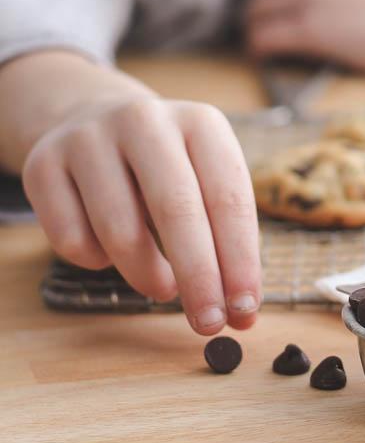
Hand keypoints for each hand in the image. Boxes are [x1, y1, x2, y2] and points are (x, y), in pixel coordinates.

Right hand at [22, 97, 260, 335]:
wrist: (92, 119)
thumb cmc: (166, 166)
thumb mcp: (205, 178)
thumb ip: (225, 239)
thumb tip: (241, 313)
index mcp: (199, 121)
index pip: (227, 196)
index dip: (239, 259)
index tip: (244, 310)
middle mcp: (144, 119)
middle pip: (176, 210)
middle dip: (198, 278)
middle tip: (208, 323)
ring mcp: (88, 138)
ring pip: (119, 231)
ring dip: (147, 276)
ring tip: (163, 286)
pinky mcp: (42, 164)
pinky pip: (71, 239)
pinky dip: (96, 261)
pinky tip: (109, 249)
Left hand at [245, 0, 364, 73]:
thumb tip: (317, 9)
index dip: (271, 1)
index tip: (272, 20)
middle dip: (256, 16)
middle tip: (262, 40)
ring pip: (256, 12)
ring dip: (254, 33)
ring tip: (263, 53)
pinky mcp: (313, 26)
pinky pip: (265, 36)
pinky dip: (258, 49)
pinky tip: (265, 61)